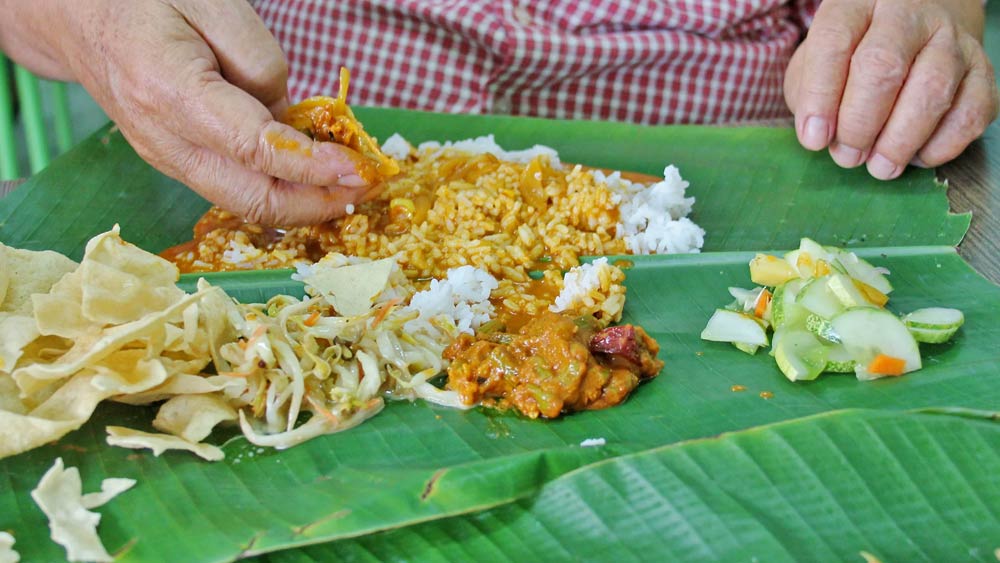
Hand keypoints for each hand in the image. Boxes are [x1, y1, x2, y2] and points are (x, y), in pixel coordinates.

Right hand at [0, 0, 375, 224]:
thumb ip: (260, 64)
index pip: (256, 150)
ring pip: (243, 204)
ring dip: (302, 203)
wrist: (75, 15)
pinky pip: (232, 189)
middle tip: (365, 188)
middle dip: (317, 203)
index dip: (315, 166)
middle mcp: (164, 140)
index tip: (360, 168)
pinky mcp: (173, 162)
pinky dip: (277, 190)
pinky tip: (310, 176)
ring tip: (348, 186)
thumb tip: (292, 121)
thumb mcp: (213, 5)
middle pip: (252, 198)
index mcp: (171, 92)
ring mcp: (164, 158)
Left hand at [784, 0, 998, 178]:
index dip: (820, 96)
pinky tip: (917, 156)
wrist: (918, 23)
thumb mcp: (814, 61)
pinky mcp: (982, 68)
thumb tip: (819, 136)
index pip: (835, 40)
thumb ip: (807, 92)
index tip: (814, 139)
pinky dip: (942, 144)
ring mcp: (951, 38)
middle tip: (847, 156)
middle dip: (860, 123)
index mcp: (857, 4)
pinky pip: (972, 111)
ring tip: (880, 166)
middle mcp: (908, 13)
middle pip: (884, 65)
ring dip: (901, 140)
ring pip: (932, 89)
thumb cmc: (853, 53)